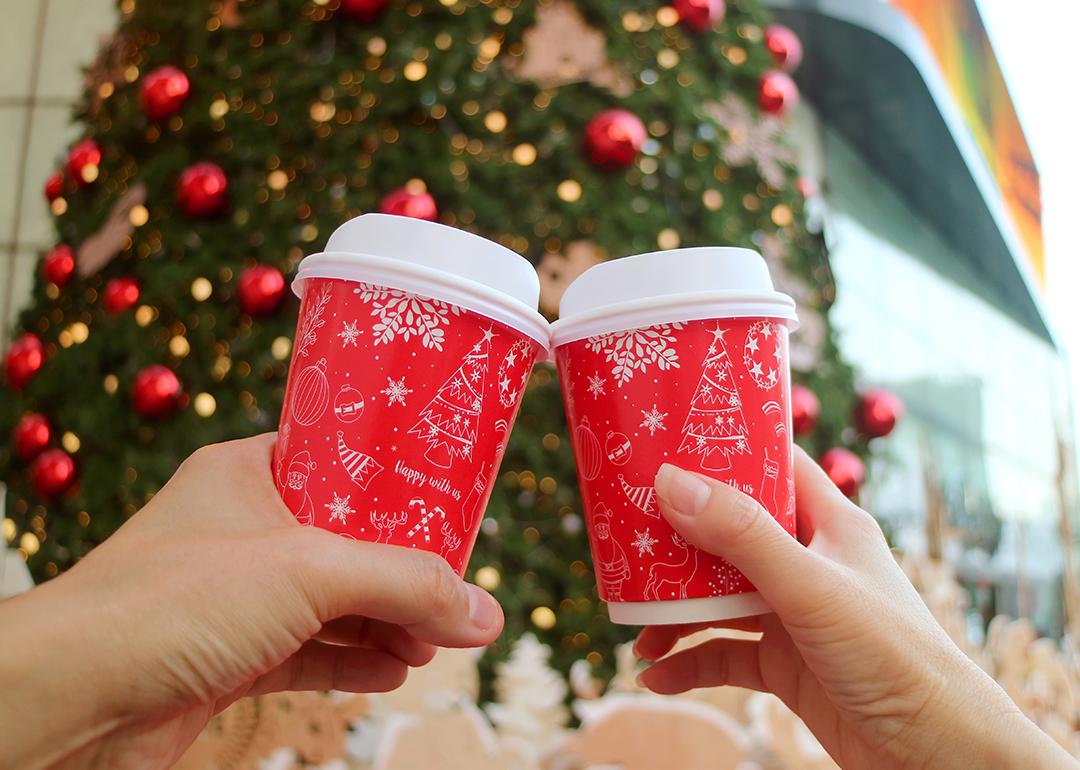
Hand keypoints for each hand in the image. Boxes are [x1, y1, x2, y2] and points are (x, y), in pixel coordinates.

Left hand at [0, 434, 501, 769]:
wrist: (71, 700)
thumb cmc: (170, 602)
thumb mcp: (310, 570)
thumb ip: (405, 585)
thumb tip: (485, 613)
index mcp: (248, 474)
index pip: (339, 462)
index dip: (396, 481)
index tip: (449, 498)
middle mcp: (241, 531)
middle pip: (347, 541)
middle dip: (405, 569)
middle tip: (457, 587)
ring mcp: (235, 598)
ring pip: (333, 602)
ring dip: (387, 621)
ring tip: (439, 639)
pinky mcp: (229, 658)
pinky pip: (310, 651)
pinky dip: (355, 660)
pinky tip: (395, 670)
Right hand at [636, 449, 1075, 769]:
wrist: (936, 753)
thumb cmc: (894, 655)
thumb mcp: (809, 586)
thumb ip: (742, 535)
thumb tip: (671, 481)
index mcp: (829, 523)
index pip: (775, 465)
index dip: (727, 449)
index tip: (671, 441)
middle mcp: (809, 562)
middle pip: (731, 533)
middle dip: (680, 540)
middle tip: (629, 538)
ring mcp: (795, 614)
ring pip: (720, 598)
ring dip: (677, 611)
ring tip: (636, 627)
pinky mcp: (786, 664)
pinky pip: (725, 654)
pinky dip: (690, 662)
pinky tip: (657, 676)